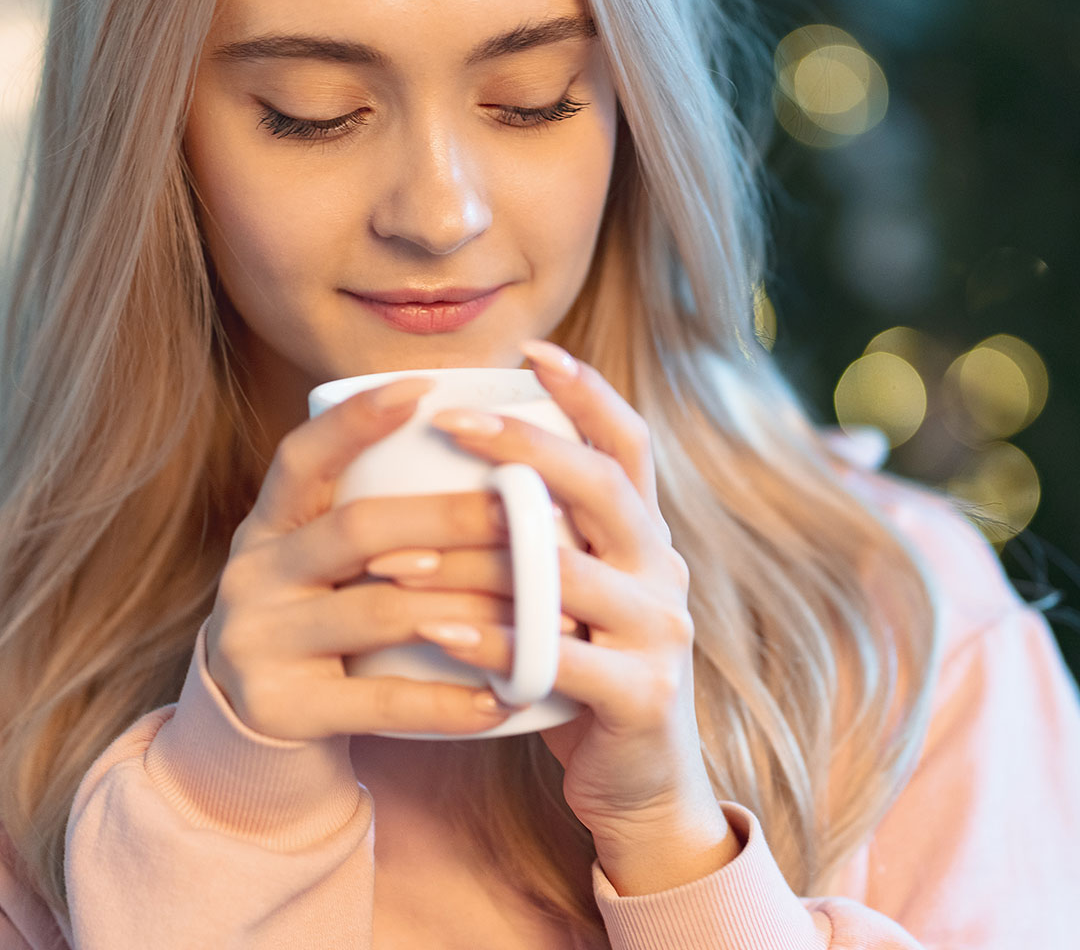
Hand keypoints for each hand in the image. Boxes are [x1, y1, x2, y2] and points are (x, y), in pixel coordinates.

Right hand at [204, 376, 517, 741]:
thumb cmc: (321, 631)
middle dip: (452, 517)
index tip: (425, 387)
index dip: (359, 420)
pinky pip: (381, 700)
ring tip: (547, 611)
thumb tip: (489, 461)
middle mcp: (254, 574)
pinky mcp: (279, 709)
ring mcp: (258, 642)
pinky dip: (450, 700)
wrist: (248, 738)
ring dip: (475, 608)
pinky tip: (506, 695)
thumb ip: (377, 523)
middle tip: (528, 513)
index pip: (303, 456)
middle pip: (358, 527)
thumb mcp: (326, 568)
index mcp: (269, 527)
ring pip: (382, 611)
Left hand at [373, 341, 739, 890]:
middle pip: (603, 486)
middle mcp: (663, 569)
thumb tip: (459, 474)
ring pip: (568, 571)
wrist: (643, 783)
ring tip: (396, 551)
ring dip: (477, 556)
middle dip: (527, 445)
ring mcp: (662, 631)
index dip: (587, 392)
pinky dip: (493, 642)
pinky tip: (434, 633)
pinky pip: (560, 658)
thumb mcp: (575, 594)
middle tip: (452, 422)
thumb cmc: (585, 671)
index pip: (629, 444)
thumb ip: (545, 540)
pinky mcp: (644, 695)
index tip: (531, 349)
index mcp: (646, 536)